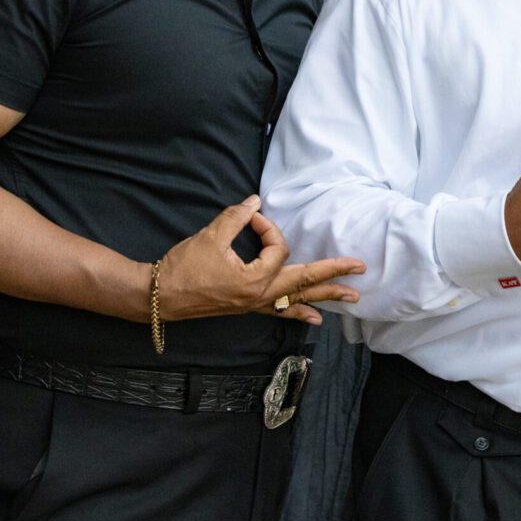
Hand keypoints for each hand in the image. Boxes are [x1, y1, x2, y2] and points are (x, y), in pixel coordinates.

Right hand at [156, 195, 365, 325]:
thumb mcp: (210, 236)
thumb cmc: (183, 267)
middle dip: (334, 274)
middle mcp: (260, 296)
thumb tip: (255, 201)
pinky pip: (280, 311)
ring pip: (297, 299)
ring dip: (325, 296)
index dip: (268, 228)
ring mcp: (254, 304)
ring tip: (351, 299)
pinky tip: (314, 319)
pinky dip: (298, 313)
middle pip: (305, 282)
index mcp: (254, 280)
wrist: (159, 297)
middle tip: (360, 268)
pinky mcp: (246, 307)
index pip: (278, 248)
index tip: (249, 218)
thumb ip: (236, 216)